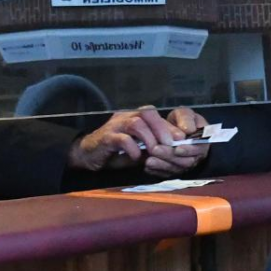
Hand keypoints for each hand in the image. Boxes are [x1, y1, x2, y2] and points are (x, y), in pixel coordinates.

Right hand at [66, 107, 181, 172]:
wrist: (88, 155)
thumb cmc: (116, 152)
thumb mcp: (138, 149)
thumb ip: (152, 147)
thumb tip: (173, 151)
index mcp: (135, 118)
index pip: (155, 116)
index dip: (170, 126)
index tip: (182, 139)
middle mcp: (126, 117)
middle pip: (147, 113)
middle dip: (162, 128)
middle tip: (171, 144)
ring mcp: (115, 126)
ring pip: (136, 123)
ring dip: (149, 138)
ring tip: (155, 151)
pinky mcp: (106, 138)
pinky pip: (121, 139)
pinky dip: (132, 148)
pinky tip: (136, 157)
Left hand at [144, 108, 209, 177]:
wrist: (175, 129)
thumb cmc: (182, 121)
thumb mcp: (185, 113)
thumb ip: (187, 119)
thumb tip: (188, 130)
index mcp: (202, 142)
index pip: (199, 149)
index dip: (189, 150)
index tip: (178, 148)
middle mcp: (195, 157)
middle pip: (186, 162)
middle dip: (170, 156)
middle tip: (156, 149)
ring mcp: (185, 166)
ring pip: (175, 170)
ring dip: (162, 165)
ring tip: (149, 160)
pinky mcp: (174, 171)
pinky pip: (167, 174)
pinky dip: (157, 171)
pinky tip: (148, 166)